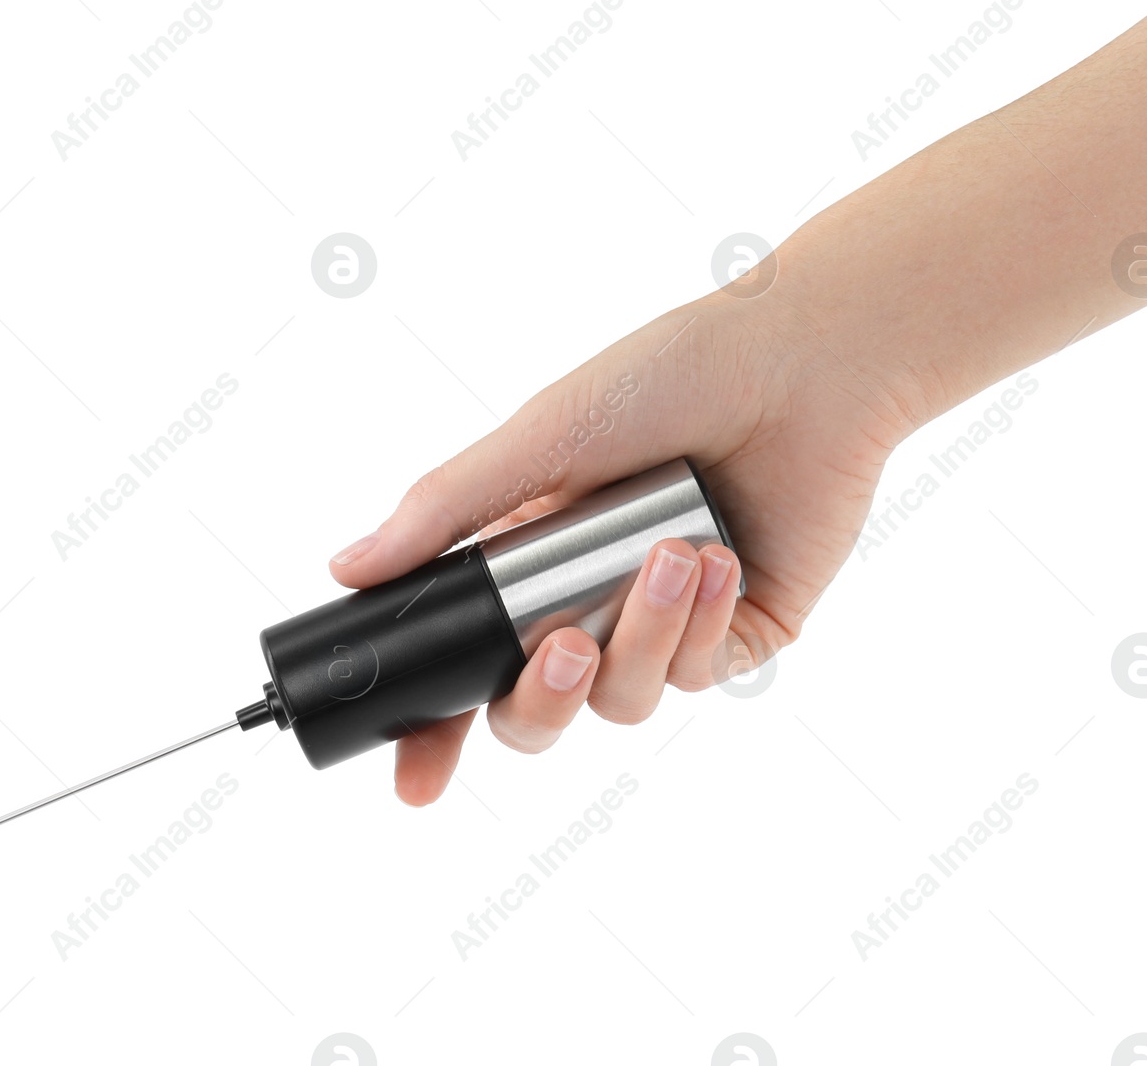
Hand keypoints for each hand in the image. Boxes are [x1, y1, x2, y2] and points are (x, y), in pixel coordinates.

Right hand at [327, 262, 915, 803]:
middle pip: (537, 711)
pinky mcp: (738, 633)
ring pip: (622, 699)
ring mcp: (664, 624)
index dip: (435, 733)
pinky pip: (698, 674)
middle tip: (561, 646)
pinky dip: (702, 624)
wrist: (799, 365)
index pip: (466, 668)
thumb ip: (447, 511)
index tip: (415, 781)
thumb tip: (347, 568)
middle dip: (543, 699)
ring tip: (672, 557)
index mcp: (526, 560)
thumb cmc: (668, 378)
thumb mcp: (542, 438)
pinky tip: (720, 561)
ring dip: (641, 637)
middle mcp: (589, 601)